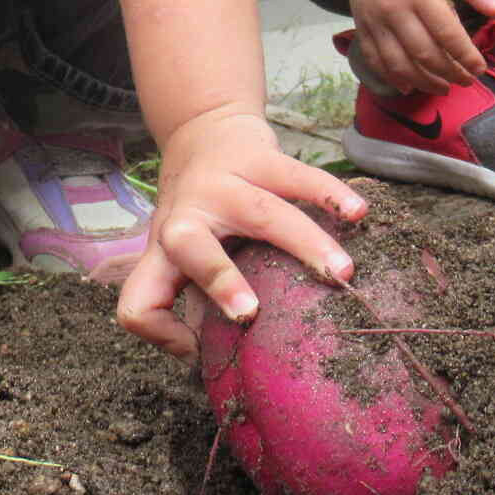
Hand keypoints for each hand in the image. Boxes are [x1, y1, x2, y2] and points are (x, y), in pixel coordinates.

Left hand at [114, 107, 367, 361]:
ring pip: (262, 211)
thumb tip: (212, 366)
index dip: (159, 333)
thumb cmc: (199, 213)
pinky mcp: (259, 158)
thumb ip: (192, 302)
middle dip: (219, 279)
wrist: (201, 129)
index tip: (199, 349)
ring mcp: (224, 183)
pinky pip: (298, 176)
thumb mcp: (180, 254)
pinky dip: (329, 195)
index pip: (138, 301)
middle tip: (250, 314)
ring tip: (341, 273)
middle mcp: (187, 215)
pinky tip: (356, 213)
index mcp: (165, 251)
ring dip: (304, 243)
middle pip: (189, 246)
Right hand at [339, 0, 494, 92]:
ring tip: (441, 88)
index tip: (480, 69)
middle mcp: (396, 10)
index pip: (448, 35)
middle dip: (449, 74)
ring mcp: (374, 20)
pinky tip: (408, 86)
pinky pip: (374, 59)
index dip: (466, 57)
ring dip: (422, 82)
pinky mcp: (360, 24)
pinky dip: (391, 77)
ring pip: (399, 64)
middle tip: (465, 82)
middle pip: (424, 55)